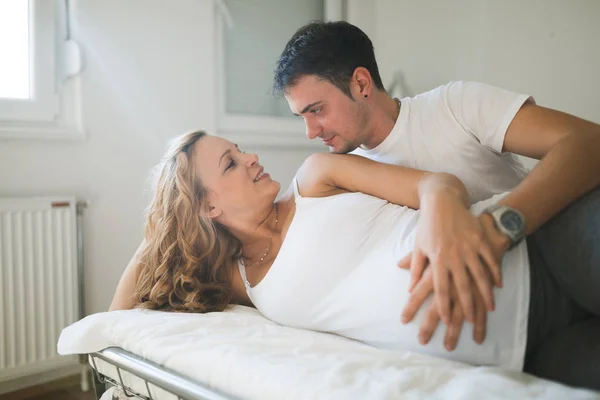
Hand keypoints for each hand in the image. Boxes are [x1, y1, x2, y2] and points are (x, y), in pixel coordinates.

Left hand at [398, 193, 500, 323]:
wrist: (443, 200)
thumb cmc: (428, 226)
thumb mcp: (419, 246)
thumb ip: (415, 268)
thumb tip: (409, 289)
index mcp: (437, 258)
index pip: (440, 288)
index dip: (443, 306)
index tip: (445, 320)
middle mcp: (454, 255)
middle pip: (462, 286)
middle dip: (467, 306)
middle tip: (470, 322)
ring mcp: (469, 247)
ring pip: (479, 276)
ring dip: (485, 294)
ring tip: (489, 309)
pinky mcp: (479, 240)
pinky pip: (490, 260)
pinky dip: (495, 273)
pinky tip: (499, 286)